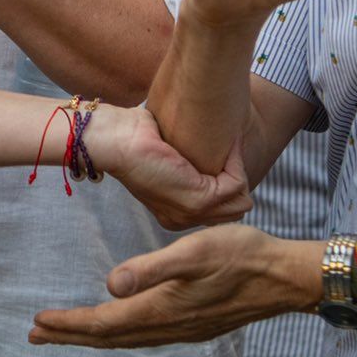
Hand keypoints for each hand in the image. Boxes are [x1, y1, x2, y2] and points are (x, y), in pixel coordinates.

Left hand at [27, 223, 313, 347]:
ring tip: (66, 333)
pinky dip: (120, 335)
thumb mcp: (193, 252)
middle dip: (70, 335)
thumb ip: (151, 269)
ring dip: (92, 337)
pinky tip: (119, 328)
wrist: (286, 277)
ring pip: (126, 340)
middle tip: (36, 335)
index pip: (102, 322)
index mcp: (161, 309)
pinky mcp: (195, 326)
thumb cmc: (241, 255)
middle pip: (108, 337)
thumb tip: (110, 285)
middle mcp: (168, 327)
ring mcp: (183, 330)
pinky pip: (145, 338)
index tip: (37, 322)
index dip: (68, 323)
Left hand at [85, 105, 252, 230]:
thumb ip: (191, 164)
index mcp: (175, 212)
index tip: (224, 152)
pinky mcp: (198, 199)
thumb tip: (217, 151)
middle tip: (227, 151)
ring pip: (240, 201)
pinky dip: (235, 161)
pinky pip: (236, 185)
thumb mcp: (169, 156)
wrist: (116, 139)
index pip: (222, 209)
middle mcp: (183, 219)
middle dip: (238, 180)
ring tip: (227, 146)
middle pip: (235, 210)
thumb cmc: (137, 137)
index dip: (229, 180)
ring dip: (238, 170)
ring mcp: (191, 214)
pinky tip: (226, 144)